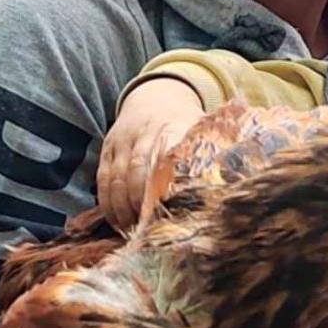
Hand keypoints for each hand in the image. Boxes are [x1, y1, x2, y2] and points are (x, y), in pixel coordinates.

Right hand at [97, 78, 202, 228]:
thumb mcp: (201, 133)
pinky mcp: (107, 148)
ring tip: (130, 230)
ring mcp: (122, 140)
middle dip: (138, 203)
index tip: (165, 213)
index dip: (161, 189)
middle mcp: (143, 132)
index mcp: (172, 129)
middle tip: (145, 230)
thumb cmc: (185, 126)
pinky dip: (107, 202)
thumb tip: (225, 185)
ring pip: (116, 177)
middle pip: (136, 171)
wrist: (156, 97)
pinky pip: (102, 178)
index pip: (163, 160)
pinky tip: (116, 221)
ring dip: (121, 207)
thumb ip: (209, 155)